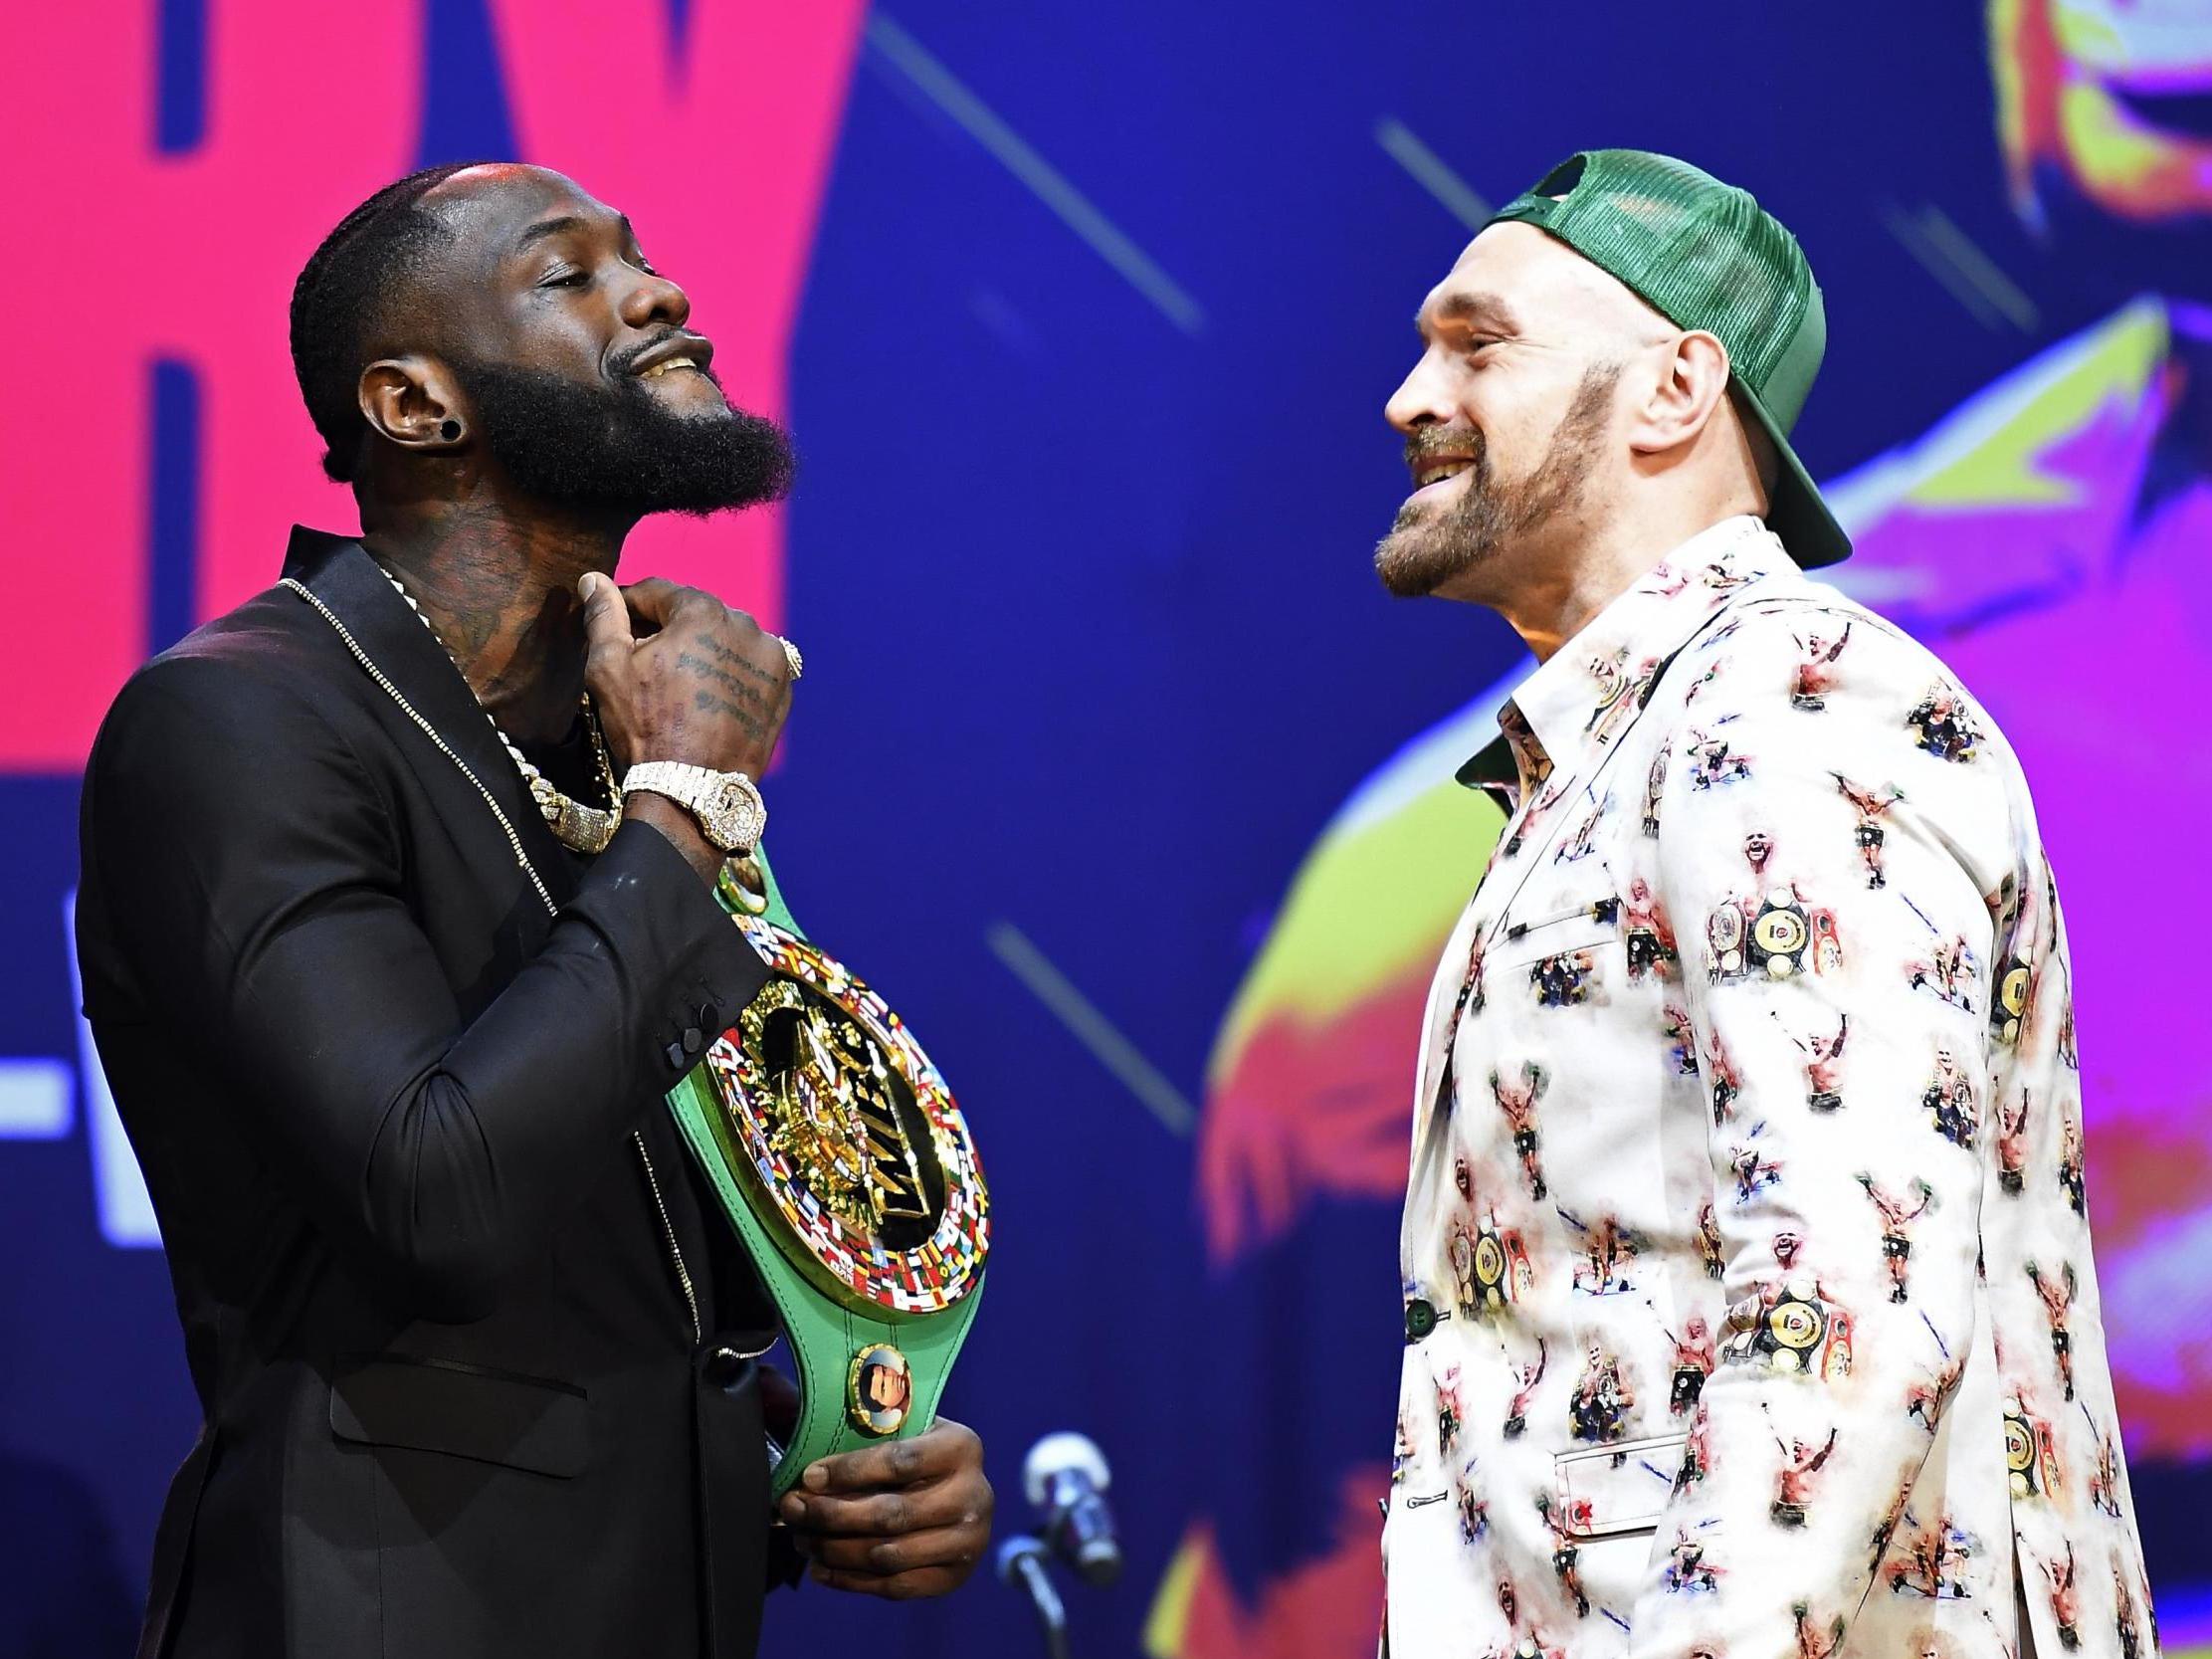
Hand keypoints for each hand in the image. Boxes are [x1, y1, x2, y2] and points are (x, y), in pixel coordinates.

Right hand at [580, 573, 791, 779]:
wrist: (692, 788)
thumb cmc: (645, 725)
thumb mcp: (609, 665)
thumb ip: (604, 615)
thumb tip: (593, 579)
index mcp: (704, 611)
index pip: (659, 592)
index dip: (630, 604)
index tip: (615, 620)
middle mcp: (746, 625)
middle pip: (695, 613)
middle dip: (667, 627)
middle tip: (642, 656)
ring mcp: (770, 658)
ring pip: (724, 638)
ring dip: (700, 647)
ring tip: (675, 680)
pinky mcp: (781, 688)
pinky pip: (747, 665)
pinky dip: (727, 671)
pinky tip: (704, 695)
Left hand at [778, 1418, 992, 1598]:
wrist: (964, 1494)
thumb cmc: (920, 1452)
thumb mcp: (907, 1427)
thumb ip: (865, 1424)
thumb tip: (789, 1415)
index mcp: (961, 1447)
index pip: (899, 1461)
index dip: (849, 1471)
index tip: (807, 1476)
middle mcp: (974, 1495)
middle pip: (891, 1514)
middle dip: (832, 1514)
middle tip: (792, 1509)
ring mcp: (968, 1540)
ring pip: (888, 1555)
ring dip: (835, 1549)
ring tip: (802, 1538)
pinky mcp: (955, 1577)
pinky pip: (895, 1587)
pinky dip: (851, 1580)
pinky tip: (822, 1567)